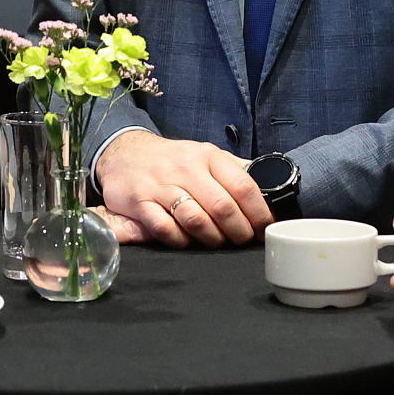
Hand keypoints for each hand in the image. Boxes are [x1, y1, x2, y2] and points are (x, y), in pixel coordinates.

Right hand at [95, 131, 272, 247]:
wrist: (124, 152)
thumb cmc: (172, 160)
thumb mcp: (204, 155)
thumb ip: (233, 170)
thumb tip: (269, 185)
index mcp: (207, 156)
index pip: (243, 186)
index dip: (259, 213)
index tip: (265, 228)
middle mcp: (185, 168)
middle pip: (223, 207)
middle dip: (239, 231)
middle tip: (242, 241)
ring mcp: (161, 185)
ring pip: (196, 220)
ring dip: (212, 239)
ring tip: (217, 242)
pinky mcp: (139, 202)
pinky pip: (166, 229)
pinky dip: (181, 240)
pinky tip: (187, 240)